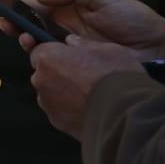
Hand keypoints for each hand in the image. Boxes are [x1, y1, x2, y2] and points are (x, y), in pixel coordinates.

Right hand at [17, 0, 164, 60]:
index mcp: (72, 10)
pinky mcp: (76, 67)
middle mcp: (66, 30)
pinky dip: (39, 54)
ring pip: (38, 43)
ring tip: (21, 35)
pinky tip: (33, 48)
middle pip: (33, 26)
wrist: (158, 50)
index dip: (18, 6)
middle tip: (1, 22)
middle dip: (15, 23)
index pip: (39, 7)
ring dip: (24, 37)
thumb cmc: (132, 20)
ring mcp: (70, 50)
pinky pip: (52, 60)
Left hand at [26, 37, 141, 138]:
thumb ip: (84, 44)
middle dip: (58, 73)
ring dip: (64, 92)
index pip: (38, 50)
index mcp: (48, 57)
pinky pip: (60, 111)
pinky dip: (70, 109)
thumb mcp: (107, 49)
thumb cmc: (116, 75)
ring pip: (52, 93)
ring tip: (90, 94)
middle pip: (44, 73)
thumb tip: (72, 41)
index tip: (65, 55)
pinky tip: (90, 108)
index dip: (53, 53)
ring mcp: (47, 103)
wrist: (125, 112)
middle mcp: (41, 80)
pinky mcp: (57, 122)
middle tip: (84, 75)